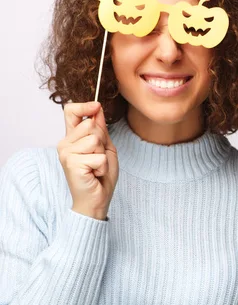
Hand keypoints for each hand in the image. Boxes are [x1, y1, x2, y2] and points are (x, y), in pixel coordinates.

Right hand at [57, 101, 118, 220]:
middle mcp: (65, 143)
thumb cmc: (100, 175)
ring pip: (95, 139)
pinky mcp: (71, 164)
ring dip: (102, 154)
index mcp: (72, 137)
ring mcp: (66, 153)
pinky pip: (98, 156)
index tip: (96, 106)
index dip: (84, 106)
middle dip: (102, 141)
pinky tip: (95, 173)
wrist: (97, 199)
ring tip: (96, 166)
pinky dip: (102, 166)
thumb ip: (100, 129)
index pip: (70, 111)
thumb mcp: (105, 147)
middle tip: (98, 157)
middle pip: (90, 125)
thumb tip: (97, 108)